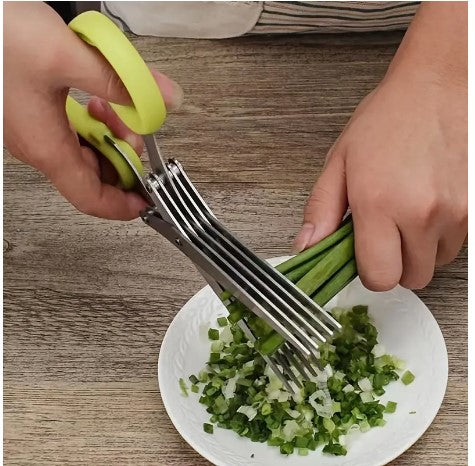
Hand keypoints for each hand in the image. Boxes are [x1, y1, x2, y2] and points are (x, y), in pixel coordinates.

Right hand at [4, 2, 182, 219]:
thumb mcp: (68, 57)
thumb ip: (121, 82)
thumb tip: (165, 98)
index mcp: (48, 147)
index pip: (91, 198)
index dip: (122, 205)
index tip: (146, 198)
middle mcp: (40, 145)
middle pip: (94, 173)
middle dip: (123, 155)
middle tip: (137, 128)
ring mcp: (35, 130)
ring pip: (85, 151)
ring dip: (110, 134)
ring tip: (115, 106)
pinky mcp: (34, 113)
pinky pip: (72, 132)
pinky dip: (93, 121)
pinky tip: (97, 98)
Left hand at [294, 2, 466, 289]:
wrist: (441, 85)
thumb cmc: (389, 119)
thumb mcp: (339, 162)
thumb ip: (320, 211)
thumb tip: (306, 247)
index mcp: (380, 204)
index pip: (379, 278)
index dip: (369, 271)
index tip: (365, 254)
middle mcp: (422, 214)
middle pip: (411, 278)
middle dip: (394, 263)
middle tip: (385, 233)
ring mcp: (457, 212)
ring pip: (436, 262)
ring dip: (420, 248)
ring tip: (409, 209)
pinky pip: (458, 242)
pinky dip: (441, 233)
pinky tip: (430, 203)